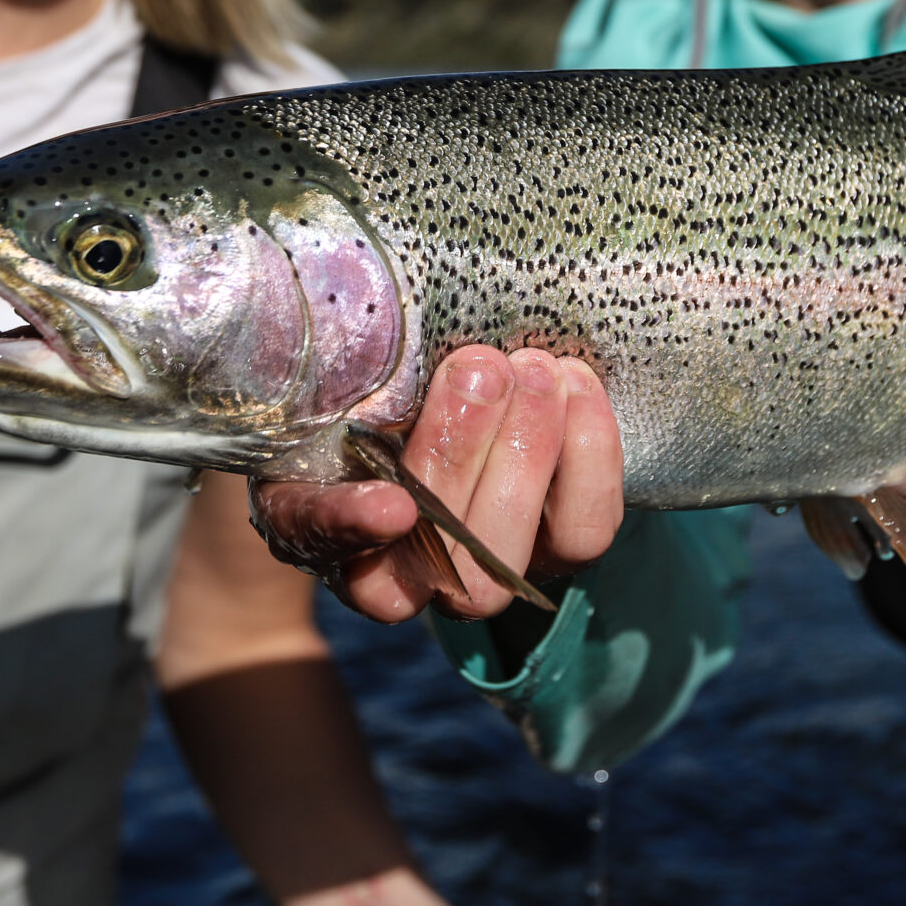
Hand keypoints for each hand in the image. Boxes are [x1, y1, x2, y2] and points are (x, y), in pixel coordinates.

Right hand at [251, 345, 623, 623]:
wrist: (468, 391)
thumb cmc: (387, 376)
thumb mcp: (349, 364)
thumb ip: (351, 365)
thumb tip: (360, 331)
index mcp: (317, 519)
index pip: (317, 537)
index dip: (350, 527)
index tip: (390, 505)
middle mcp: (398, 573)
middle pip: (434, 556)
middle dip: (461, 456)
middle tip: (478, 371)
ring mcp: (483, 571)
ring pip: (507, 555)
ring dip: (527, 452)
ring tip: (531, 370)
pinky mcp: (557, 551)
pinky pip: (585, 529)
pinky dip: (588, 451)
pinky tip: (574, 381)